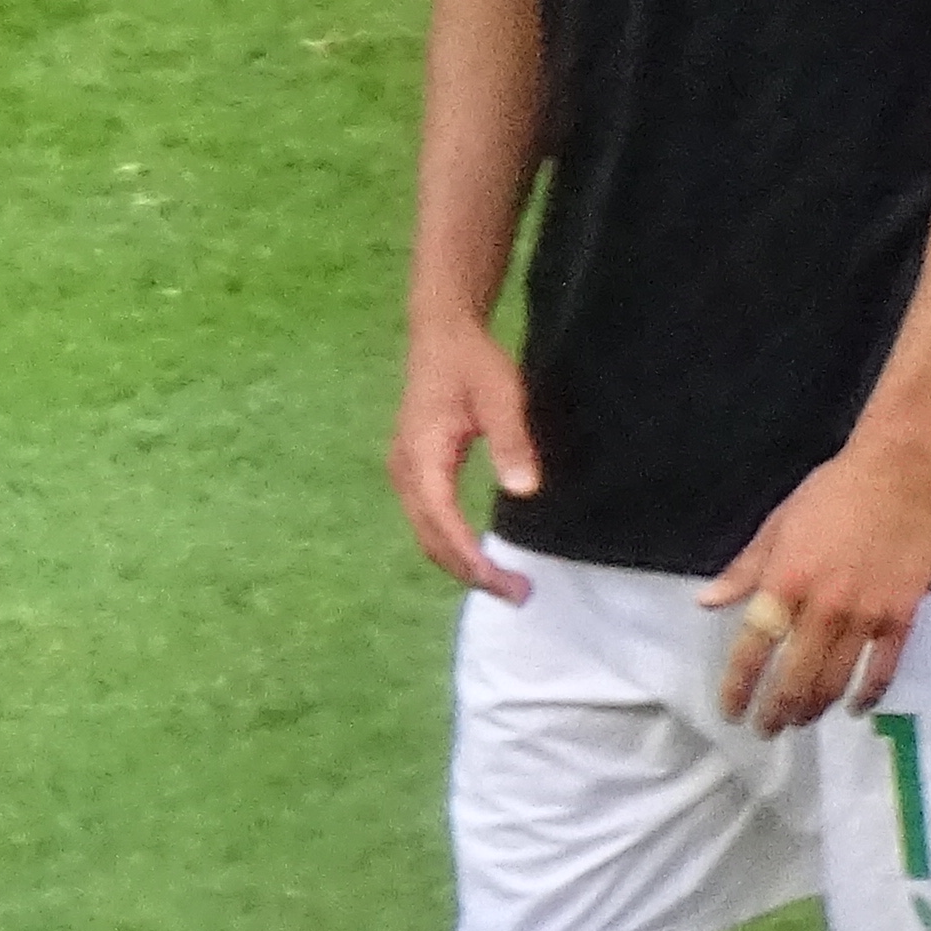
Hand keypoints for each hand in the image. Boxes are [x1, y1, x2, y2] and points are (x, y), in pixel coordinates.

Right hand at [390, 316, 541, 599]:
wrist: (441, 335)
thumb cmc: (473, 363)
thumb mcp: (502, 396)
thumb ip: (512, 442)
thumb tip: (525, 491)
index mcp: (422, 455)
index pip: (442, 521)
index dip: (470, 557)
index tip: (504, 582)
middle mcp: (405, 471)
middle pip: (430, 538)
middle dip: (471, 572)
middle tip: (518, 595)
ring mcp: (404, 473)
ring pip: (426, 534)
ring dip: (461, 564)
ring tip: (505, 584)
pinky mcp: (412, 472)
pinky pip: (427, 521)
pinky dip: (452, 546)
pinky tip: (480, 556)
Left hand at [702, 441, 930, 731]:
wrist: (901, 471)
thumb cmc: (833, 492)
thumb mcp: (778, 525)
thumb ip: (744, 570)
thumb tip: (707, 602)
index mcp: (786, 582)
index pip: (752, 648)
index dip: (738, 686)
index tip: (730, 711)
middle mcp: (823, 607)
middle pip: (794, 677)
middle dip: (774, 711)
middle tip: (764, 729)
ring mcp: (866, 614)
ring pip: (835, 680)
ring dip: (812, 708)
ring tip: (799, 721)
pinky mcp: (902, 615)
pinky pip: (883, 668)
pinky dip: (867, 694)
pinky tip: (853, 708)